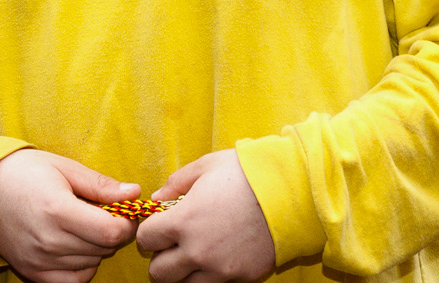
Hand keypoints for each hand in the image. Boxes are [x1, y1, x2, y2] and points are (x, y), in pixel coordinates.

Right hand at [0, 148, 139, 282]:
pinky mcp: (32, 273)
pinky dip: (81, 267)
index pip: (111, 232)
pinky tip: (74, 246)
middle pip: (103, 249)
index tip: (122, 211)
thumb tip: (135, 193)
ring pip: (91, 265)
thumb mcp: (64, 168)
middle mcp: (49, 241)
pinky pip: (73, 281)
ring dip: (96, 248)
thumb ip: (101, 185)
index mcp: (58, 210)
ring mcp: (39, 260)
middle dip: (112, 232)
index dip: (126, 223)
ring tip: (82, 225)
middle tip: (101, 213)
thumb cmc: (24, 171)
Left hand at [137, 149, 275, 282]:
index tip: (159, 224)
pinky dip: (211, 274)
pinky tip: (219, 255)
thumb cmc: (246, 173)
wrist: (292, 193)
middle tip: (172, 244)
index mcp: (183, 222)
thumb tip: (157, 198)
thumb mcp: (205, 166)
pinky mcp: (242, 278)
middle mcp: (197, 251)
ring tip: (195, 252)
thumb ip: (175, 183)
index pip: (146, 240)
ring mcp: (220, 269)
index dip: (149, 231)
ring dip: (184, 271)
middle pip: (159, 274)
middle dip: (160, 258)